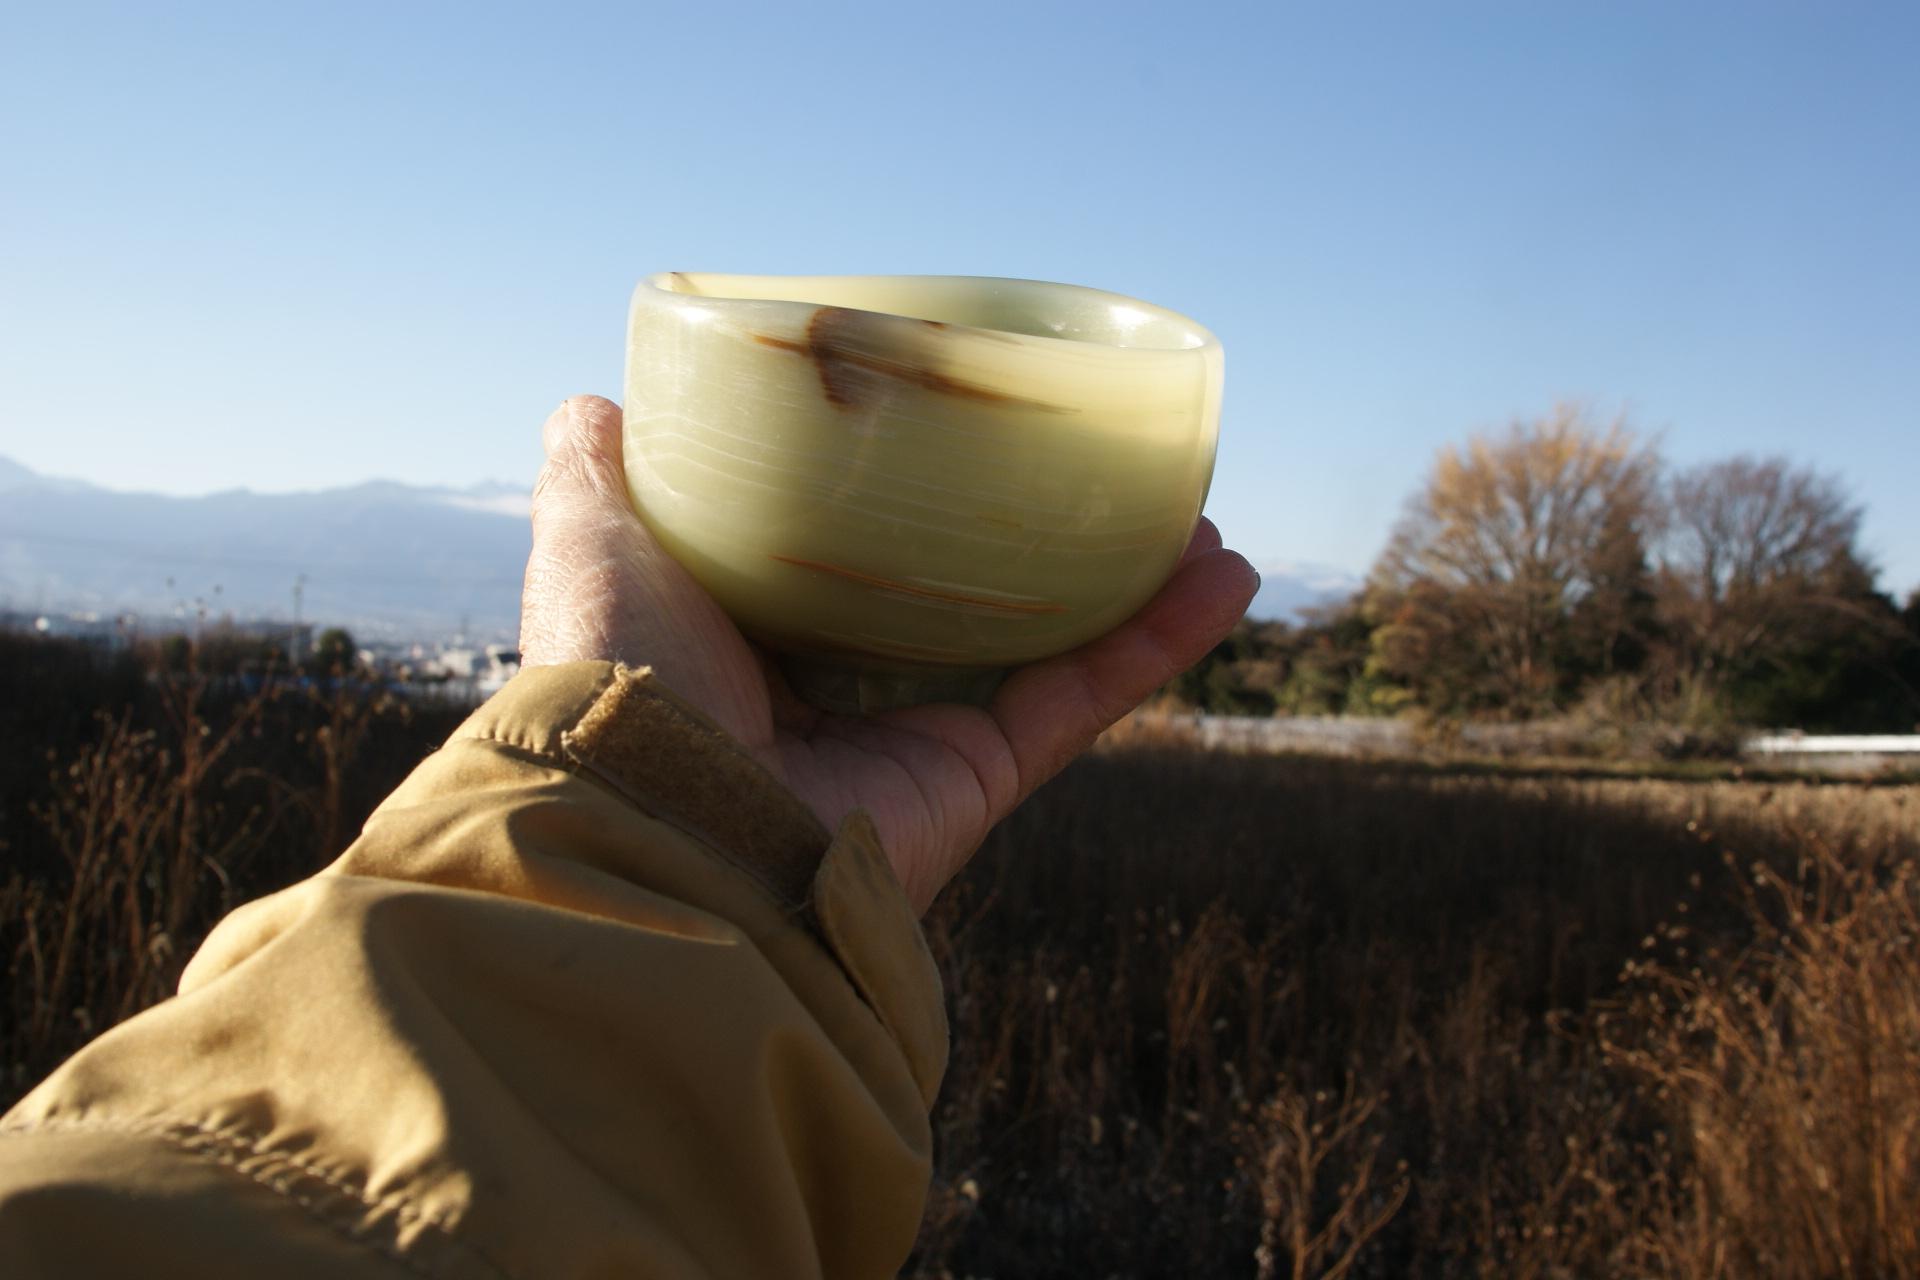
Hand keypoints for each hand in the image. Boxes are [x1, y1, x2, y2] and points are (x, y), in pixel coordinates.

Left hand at [519, 396, 1257, 912]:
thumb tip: (597, 398)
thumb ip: (600, 473)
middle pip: (968, 605)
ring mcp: (916, 740)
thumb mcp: (593, 542)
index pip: (854, 560)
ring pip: (1049, 649)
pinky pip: (1086, 699)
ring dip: (1132, 582)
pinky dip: (1162, 642)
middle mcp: (842, 693)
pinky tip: (1228, 574)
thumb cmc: (616, 677)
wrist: (657, 819)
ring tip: (1198, 512)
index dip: (912, 504)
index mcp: (759, 633)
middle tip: (1100, 475)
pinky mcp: (976, 779)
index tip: (965, 433)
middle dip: (1042, 546)